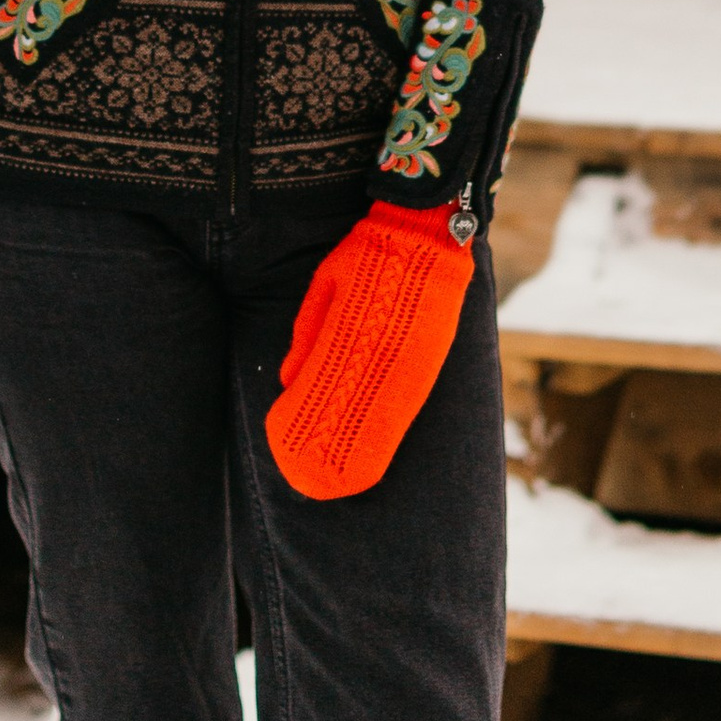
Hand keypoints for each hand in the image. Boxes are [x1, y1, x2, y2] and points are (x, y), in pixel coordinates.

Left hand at [265, 199, 474, 500]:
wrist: (424, 231)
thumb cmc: (366, 256)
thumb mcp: (326, 289)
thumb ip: (308, 337)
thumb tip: (287, 382)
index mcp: (355, 340)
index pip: (327, 400)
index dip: (310, 434)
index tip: (292, 462)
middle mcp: (389, 360)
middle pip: (357, 422)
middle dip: (335, 457)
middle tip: (315, 489)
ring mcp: (416, 365)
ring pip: (385, 422)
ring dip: (364, 453)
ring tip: (349, 484)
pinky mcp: (433, 362)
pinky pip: (406, 406)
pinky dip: (387, 432)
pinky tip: (376, 454)